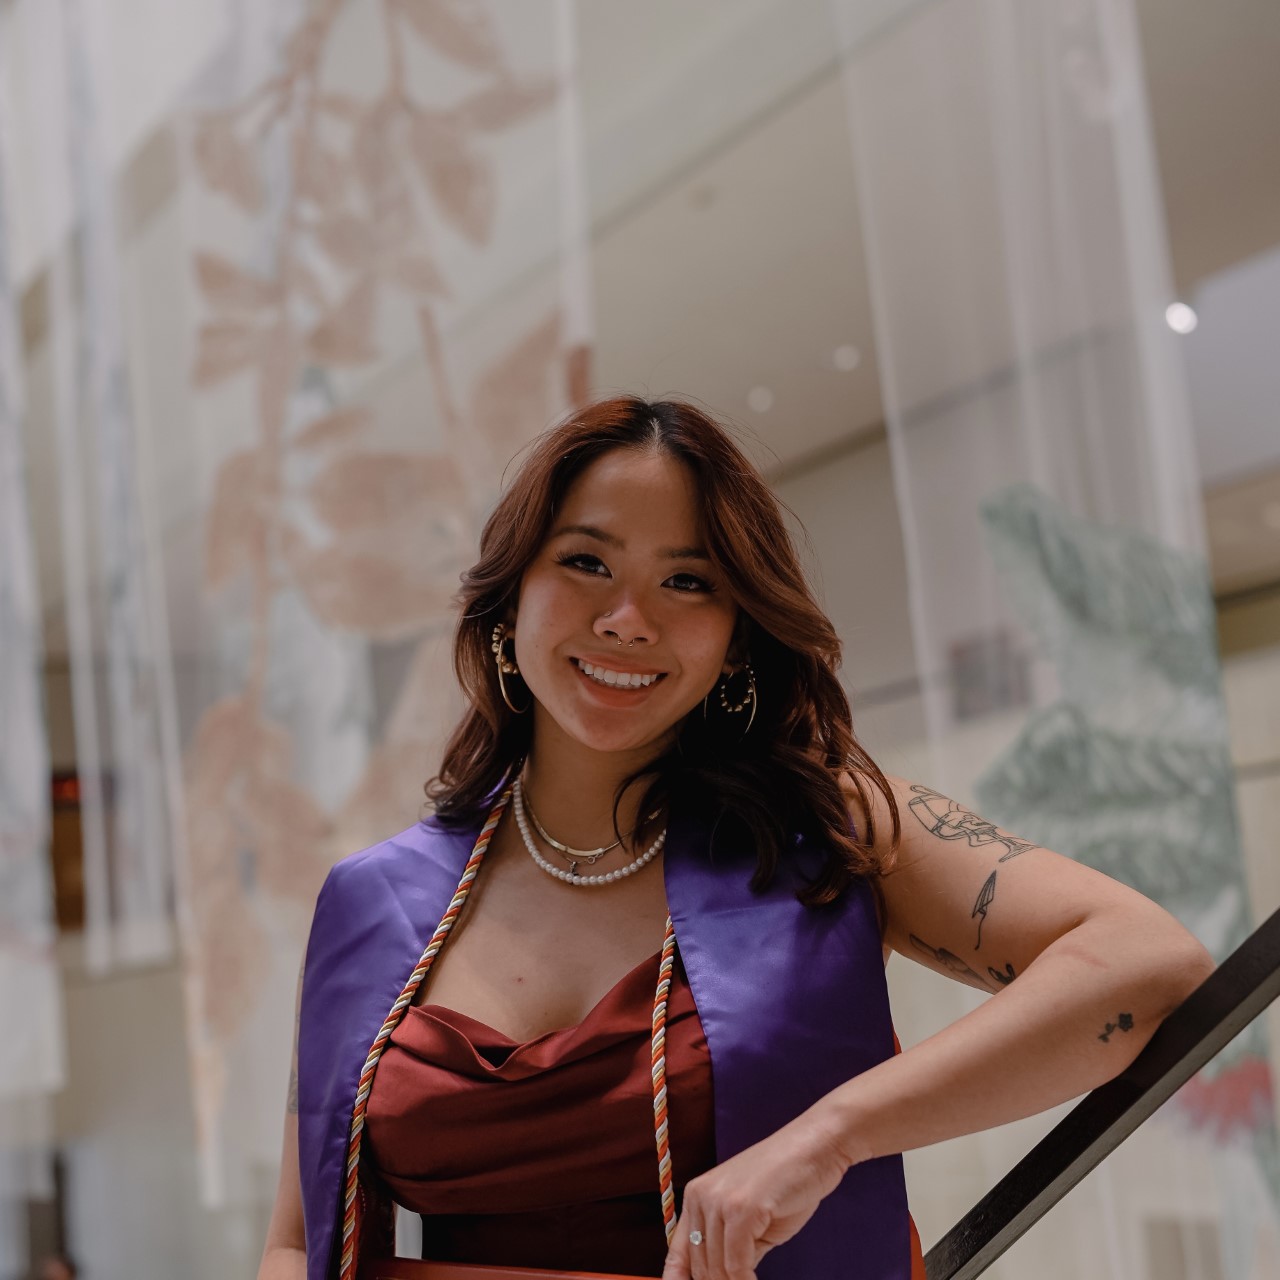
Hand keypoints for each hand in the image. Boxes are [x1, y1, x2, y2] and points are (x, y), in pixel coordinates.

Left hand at [660, 1112, 848, 1279]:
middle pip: (700, 1267)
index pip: (677, 1255)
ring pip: (717, 1270)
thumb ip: (732, 1248)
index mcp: (696, 1196)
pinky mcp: (741, 1209)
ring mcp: (719, 1202)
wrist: (814, 1148)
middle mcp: (700, 1197)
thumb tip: (725, 1279)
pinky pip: (737, 1265)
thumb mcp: (750, 1221)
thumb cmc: (787, 1184)